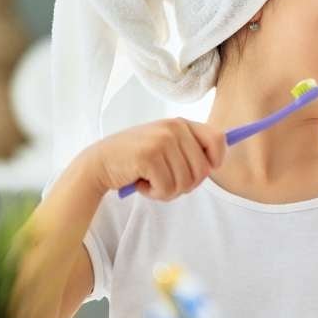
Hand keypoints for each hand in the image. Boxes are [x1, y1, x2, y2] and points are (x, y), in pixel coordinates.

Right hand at [81, 118, 226, 199]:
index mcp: (181, 124)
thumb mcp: (166, 146)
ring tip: (150, 180)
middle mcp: (174, 128)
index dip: (216, 160)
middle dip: (186, 185)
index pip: (218, 139)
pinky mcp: (149, 157)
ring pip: (185, 183)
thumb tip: (215, 166)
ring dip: (168, 191)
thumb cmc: (136, 159)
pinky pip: (167, 189)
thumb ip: (190, 150)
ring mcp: (161, 141)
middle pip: (203, 170)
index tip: (205, 170)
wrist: (99, 163)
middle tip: (165, 181)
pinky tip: (141, 183)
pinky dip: (154, 193)